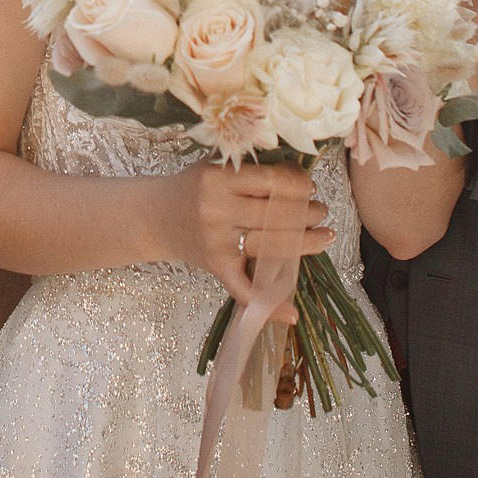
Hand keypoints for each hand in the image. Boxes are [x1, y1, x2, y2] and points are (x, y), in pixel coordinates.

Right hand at [156, 161, 333, 325]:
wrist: (154, 217)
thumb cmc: (192, 187)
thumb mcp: (216, 165)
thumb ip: (252, 167)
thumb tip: (300, 174)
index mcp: (219, 179)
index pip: (272, 181)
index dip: (299, 185)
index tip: (309, 186)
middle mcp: (217, 210)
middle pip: (277, 215)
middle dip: (309, 213)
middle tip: (321, 210)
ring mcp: (217, 242)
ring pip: (272, 248)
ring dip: (306, 243)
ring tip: (324, 235)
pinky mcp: (216, 267)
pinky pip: (244, 290)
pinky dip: (269, 305)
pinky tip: (292, 312)